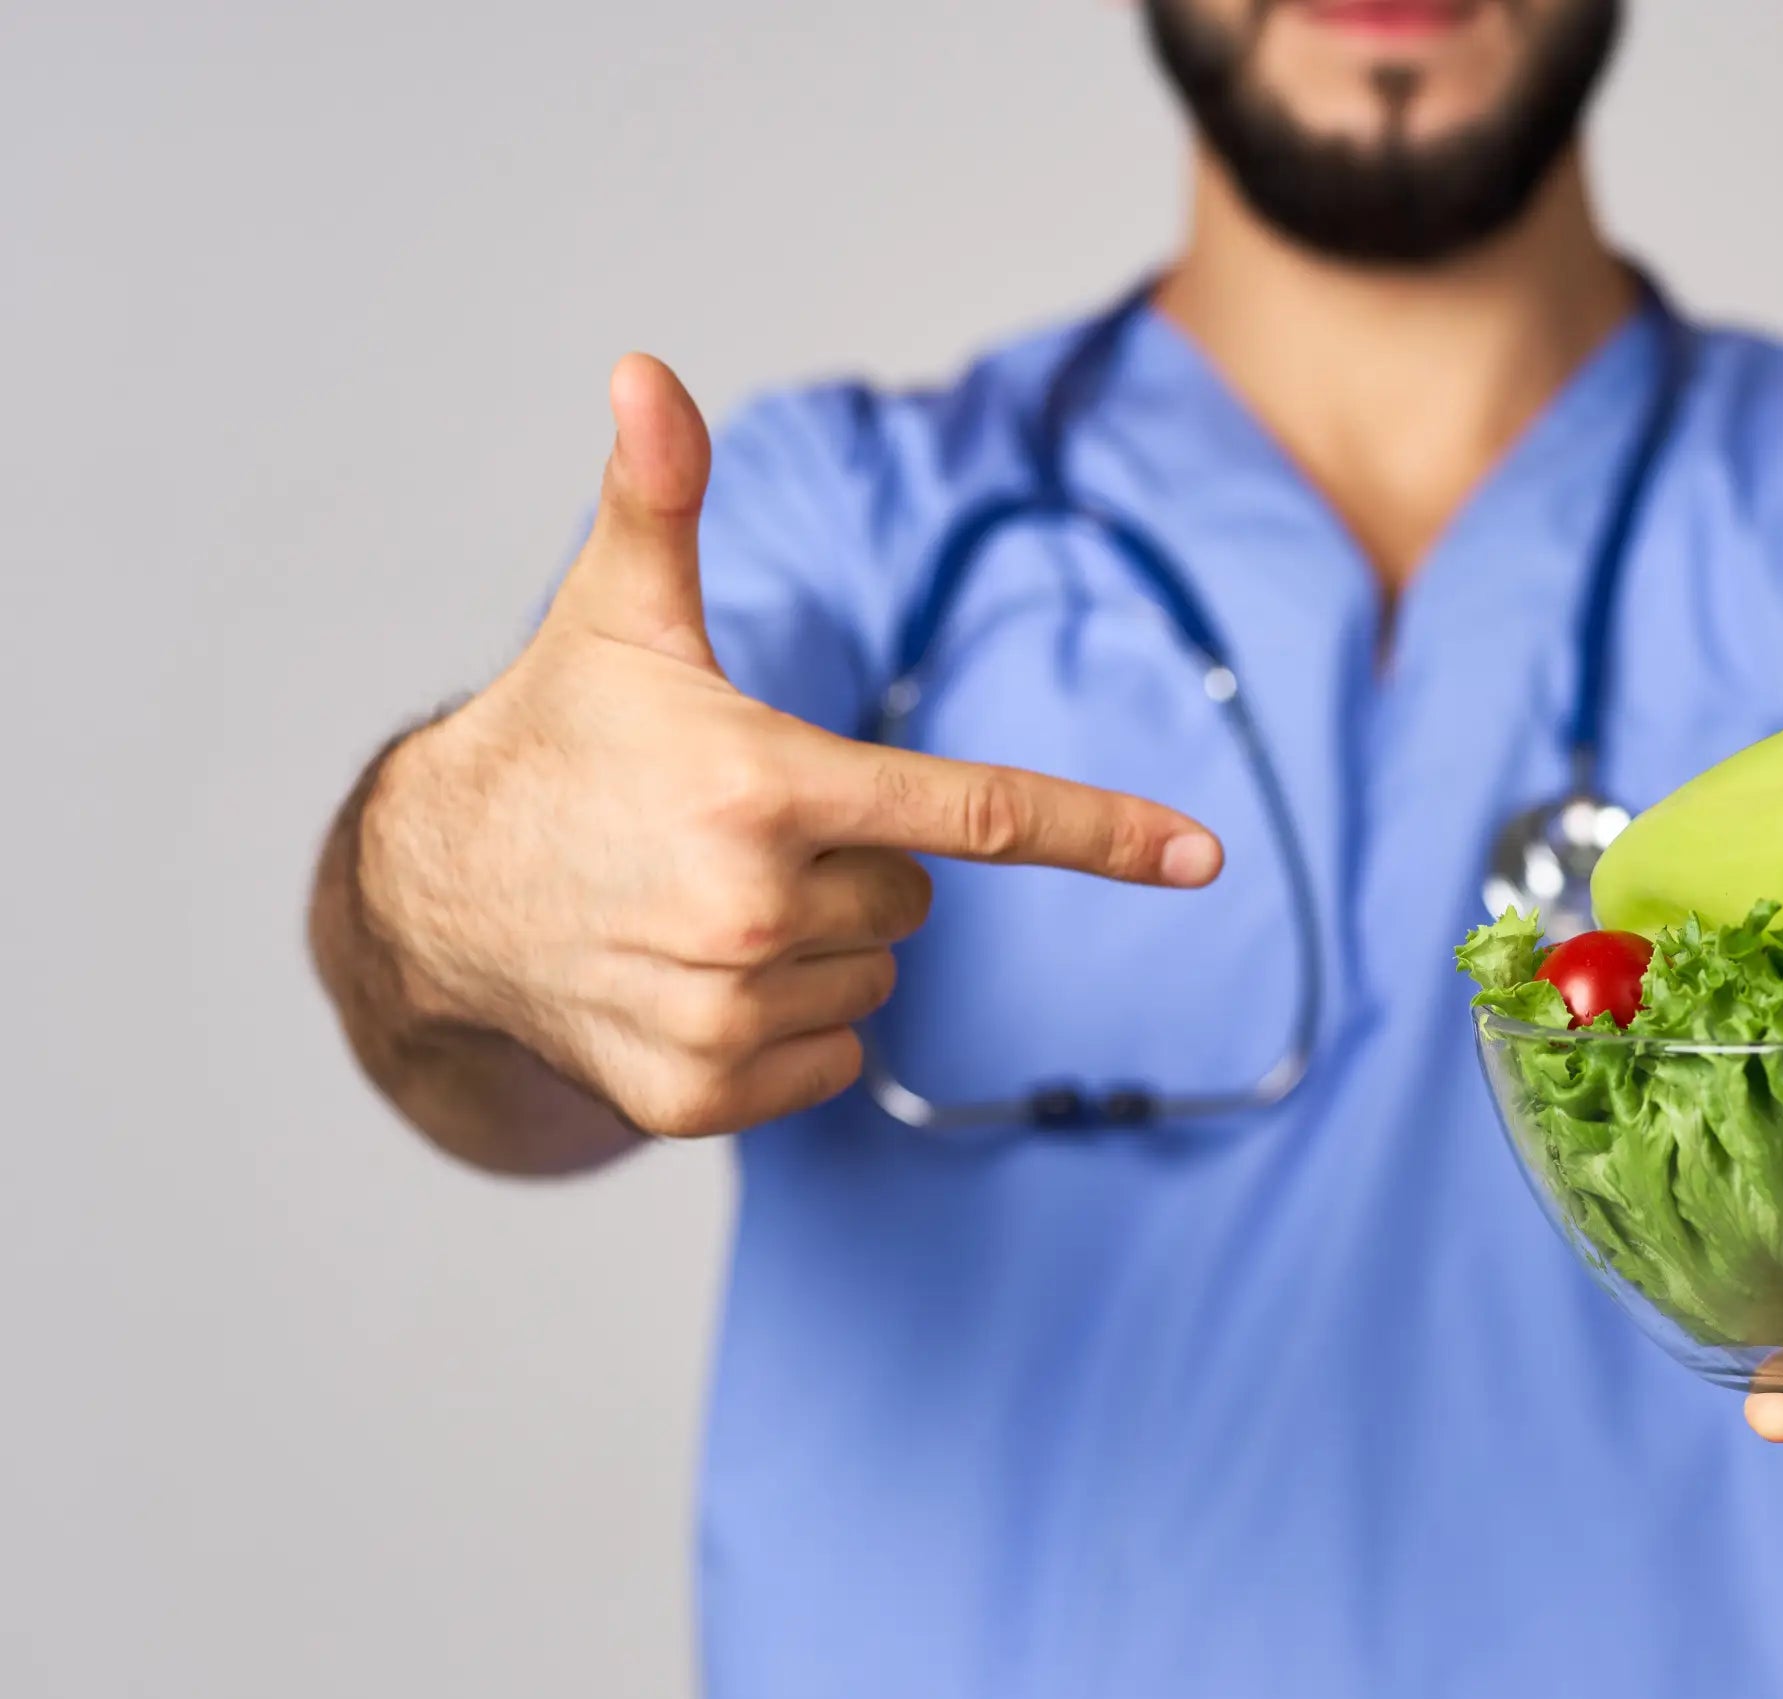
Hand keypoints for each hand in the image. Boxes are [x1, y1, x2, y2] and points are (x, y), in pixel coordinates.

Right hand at [356, 355, 1222, 1139]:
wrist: (431, 893)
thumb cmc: (558, 742)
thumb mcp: (616, 618)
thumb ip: (661, 501)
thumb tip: (647, 371)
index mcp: (762, 788)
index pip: (973, 813)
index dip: (1101, 830)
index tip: (1203, 854)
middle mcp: (749, 910)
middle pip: (914, 906)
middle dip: (853, 871)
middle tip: (737, 838)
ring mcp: (721, 1012)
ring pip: (874, 984)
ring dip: (816, 951)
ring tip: (700, 907)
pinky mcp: (698, 1094)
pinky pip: (833, 1059)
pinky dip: (784, 1030)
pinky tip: (692, 980)